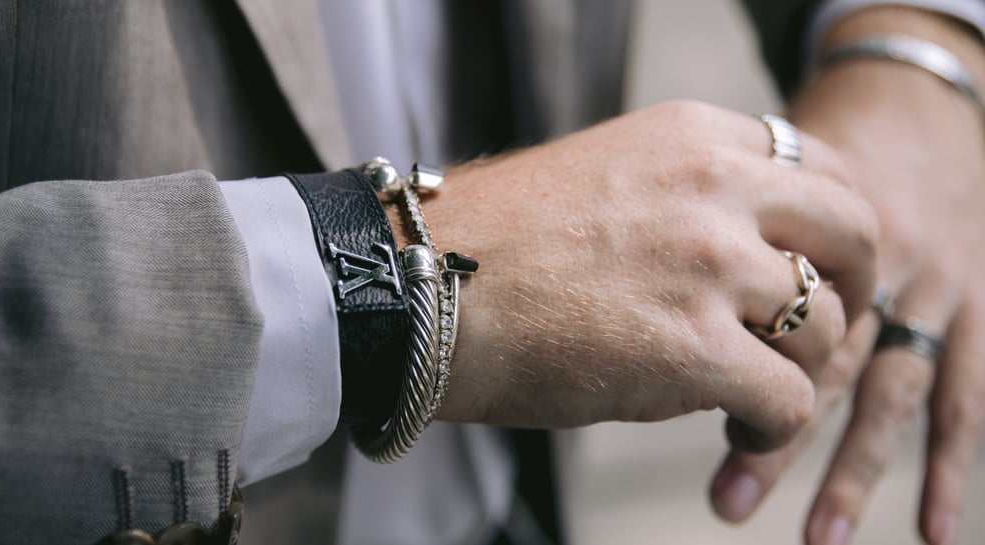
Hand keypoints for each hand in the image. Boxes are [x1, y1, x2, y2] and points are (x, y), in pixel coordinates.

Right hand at [423, 100, 876, 454]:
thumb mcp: (610, 177)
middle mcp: (715, 185)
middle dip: (857, 290)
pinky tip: (737, 430)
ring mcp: (709, 263)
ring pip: (827, 328)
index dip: (833, 230)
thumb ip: (691, 194)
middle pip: (854, 233)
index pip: (821, 168)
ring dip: (801, 371)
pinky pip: (791, 400)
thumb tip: (752, 247)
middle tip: (827, 332)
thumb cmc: (498, 245)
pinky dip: (773, 427)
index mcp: (693, 137)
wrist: (420, 290)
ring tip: (754, 395)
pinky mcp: (695, 348)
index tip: (818, 269)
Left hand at [708, 8, 984, 544]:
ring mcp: (927, 273)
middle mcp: (864, 243)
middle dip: (770, 434)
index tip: (661, 426)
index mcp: (790, 205)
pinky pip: (965, 391)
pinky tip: (935, 529)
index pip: (749, 306)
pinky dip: (946, 465)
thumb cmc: (798, 158)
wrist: (901, 98)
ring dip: (852, 470)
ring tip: (820, 537)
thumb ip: (694, 247)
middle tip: (727, 506)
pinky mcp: (974, 297)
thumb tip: (648, 351)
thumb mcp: (732, 178)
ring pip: (888, 384)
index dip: (710, 373)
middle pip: (814, 352)